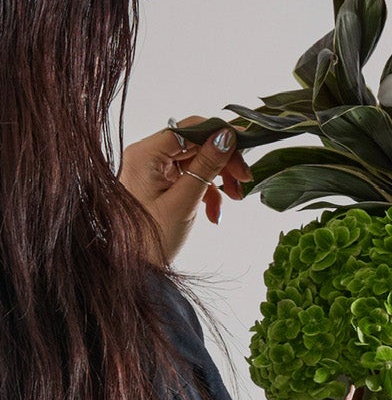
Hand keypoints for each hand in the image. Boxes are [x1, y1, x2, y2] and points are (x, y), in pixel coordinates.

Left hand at [119, 119, 252, 260]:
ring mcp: (154, 170)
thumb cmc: (151, 239)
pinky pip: (191, 177)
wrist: (137, 270)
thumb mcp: (184, 202)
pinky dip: (208, 191)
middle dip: (223, 161)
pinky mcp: (161, 184)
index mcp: (145, 155)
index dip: (220, 136)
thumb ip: (206, 167)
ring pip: (197, 160)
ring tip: (233, 199)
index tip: (246, 152)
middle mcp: (147, 156)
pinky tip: (214, 212)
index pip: (189, 129)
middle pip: (195, 143)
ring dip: (219, 178)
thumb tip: (227, 136)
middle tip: (245, 180)